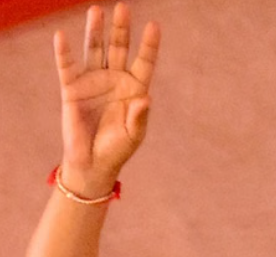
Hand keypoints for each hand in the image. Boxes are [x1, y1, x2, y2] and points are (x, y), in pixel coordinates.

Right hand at [55, 2, 160, 196]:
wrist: (93, 163)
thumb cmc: (117, 148)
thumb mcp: (134, 134)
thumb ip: (139, 116)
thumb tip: (146, 98)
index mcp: (135, 89)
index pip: (144, 62)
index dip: (149, 45)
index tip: (154, 26)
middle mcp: (115, 80)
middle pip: (119, 48)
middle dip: (121, 29)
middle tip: (123, 7)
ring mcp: (93, 82)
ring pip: (95, 50)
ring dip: (95, 31)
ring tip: (96, 10)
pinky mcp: (72, 89)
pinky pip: (67, 67)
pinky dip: (64, 52)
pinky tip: (62, 36)